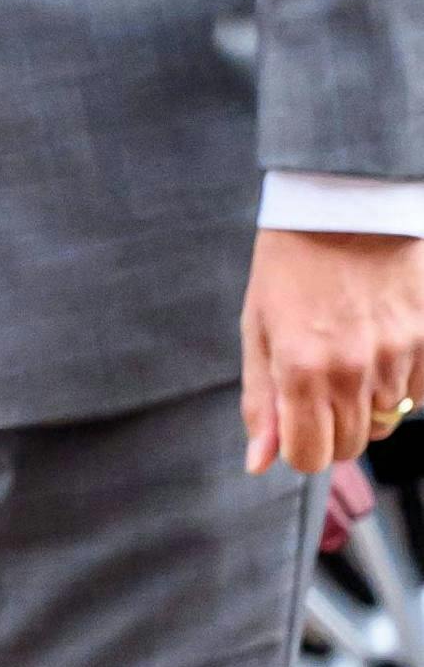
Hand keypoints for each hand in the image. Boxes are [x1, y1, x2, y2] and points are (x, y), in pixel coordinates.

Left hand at [240, 229, 423, 477]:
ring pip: (388, 419)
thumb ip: (261, 401)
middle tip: (323, 389)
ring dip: (369, 403)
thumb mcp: (258, 329)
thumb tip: (261, 462)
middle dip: (334, 430)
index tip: (299, 427)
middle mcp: (352, 370)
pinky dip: (403, 382)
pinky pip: (420, 393)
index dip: (301, 449)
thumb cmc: (291, 265)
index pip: (310, 458)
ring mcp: (397, 354)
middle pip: (352, 446)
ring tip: (352, 355)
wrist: (344, 204)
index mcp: (301, 371)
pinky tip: (383, 345)